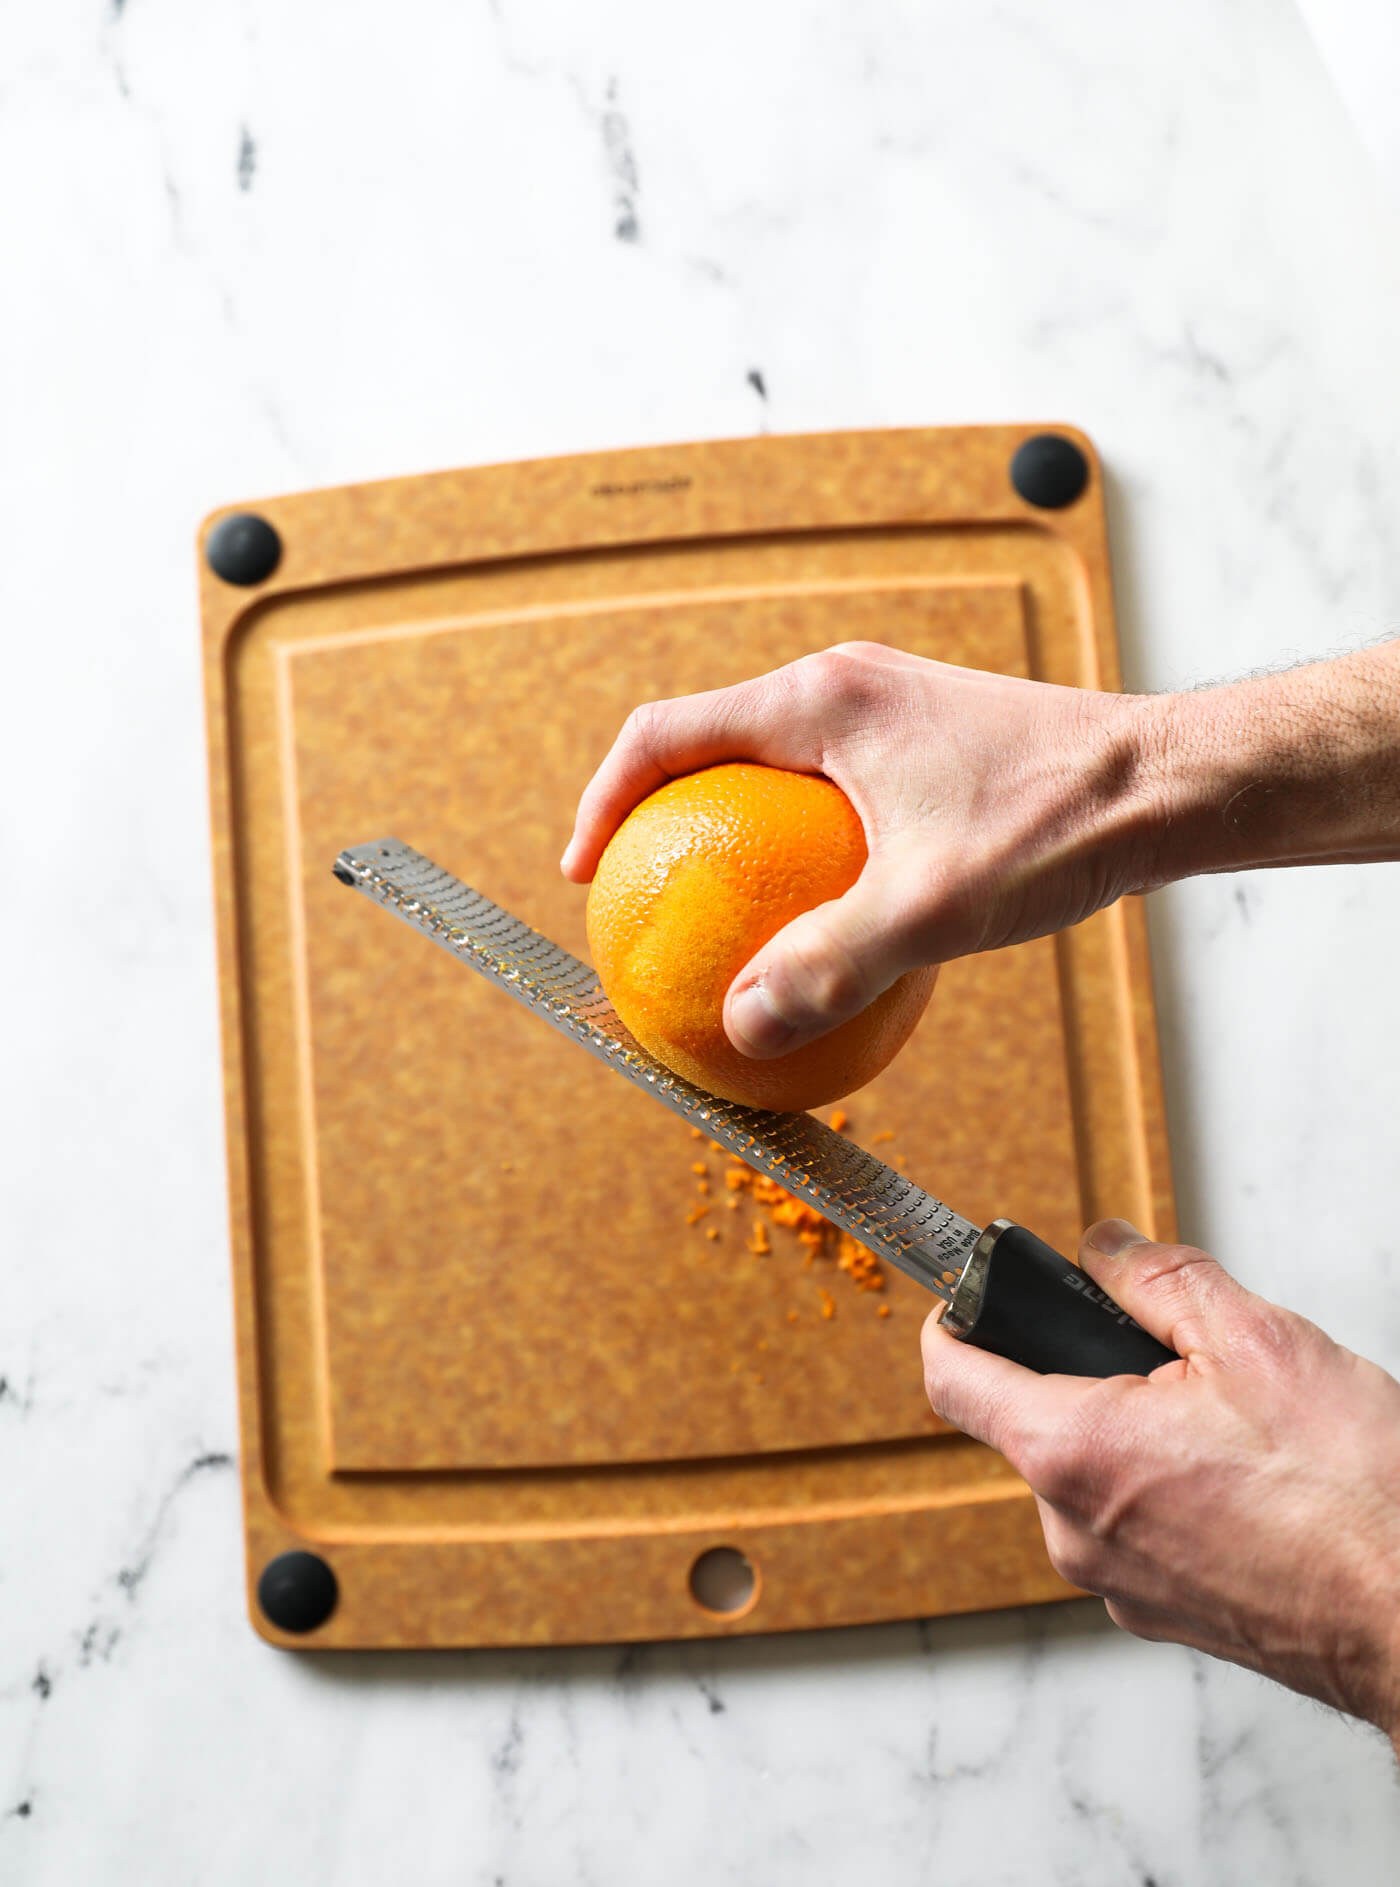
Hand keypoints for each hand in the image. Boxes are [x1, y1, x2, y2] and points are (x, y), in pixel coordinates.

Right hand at [562, 643, 1161, 1059]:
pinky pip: (825, 795)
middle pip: (708, 746)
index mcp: (822, 701)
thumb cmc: (1058, 824)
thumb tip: (740, 1028)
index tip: (584, 876)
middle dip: (660, 821)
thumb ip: (827, 967)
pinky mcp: (921, 743)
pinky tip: (814, 926)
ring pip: (769, 772)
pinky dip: (795, 851)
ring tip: (714, 923)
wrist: (1169, 782)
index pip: (666, 733)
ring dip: (730, 838)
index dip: (603, 801)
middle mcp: (844, 689)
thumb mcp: (931, 909)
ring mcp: (885, 711)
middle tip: (639, 904)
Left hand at [924, 1220, 1399, 1745]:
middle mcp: (1073, 1530)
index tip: (972, 1294)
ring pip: (1090, 1474)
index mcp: (1073, 1452)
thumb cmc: (1351, 1497)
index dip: (954, 1319)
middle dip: (1089, 1373)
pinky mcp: (1160, 1613)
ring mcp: (1114, 1583)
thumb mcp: (1254, 1339)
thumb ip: (1157, 1279)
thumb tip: (1105, 1247)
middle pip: (1034, 1420)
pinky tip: (1247, 1481)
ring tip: (1235, 1427)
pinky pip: (1132, 1526)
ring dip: (1137, 1433)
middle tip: (1177, 1357)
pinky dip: (1168, 1489)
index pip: (953, 1376)